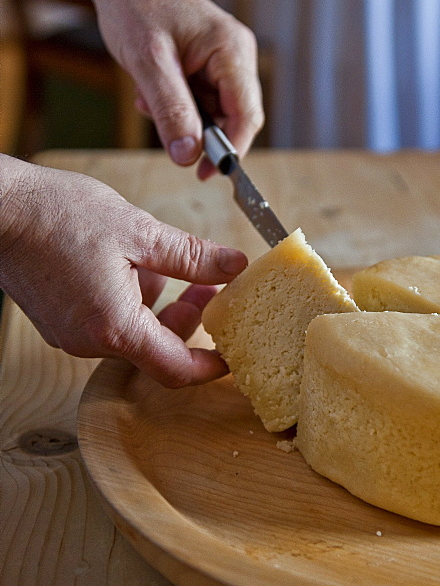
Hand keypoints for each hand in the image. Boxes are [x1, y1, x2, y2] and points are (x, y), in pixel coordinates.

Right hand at [0, 160, 245, 386]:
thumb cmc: (59, 216)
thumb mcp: (140, 231)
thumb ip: (192, 257)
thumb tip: (234, 266)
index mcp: (115, 327)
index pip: (176, 369)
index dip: (211, 367)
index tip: (234, 355)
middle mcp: (90, 340)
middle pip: (155, 350)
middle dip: (188, 321)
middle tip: (210, 289)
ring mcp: (70, 332)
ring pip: (131, 333)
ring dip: (159, 306)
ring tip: (173, 268)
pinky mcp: (59, 319)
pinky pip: (107, 321)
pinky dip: (131, 301)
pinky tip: (136, 264)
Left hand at [95, 0, 263, 170]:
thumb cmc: (134, 5)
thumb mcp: (148, 63)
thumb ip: (171, 110)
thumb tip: (188, 156)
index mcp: (232, 50)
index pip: (247, 115)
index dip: (230, 150)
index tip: (205, 174)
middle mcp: (237, 54)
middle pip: (234, 116)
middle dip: (201, 133)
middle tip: (166, 136)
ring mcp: (225, 58)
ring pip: (215, 112)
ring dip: (183, 118)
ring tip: (149, 100)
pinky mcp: (210, 62)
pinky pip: (202, 99)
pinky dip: (178, 105)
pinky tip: (152, 91)